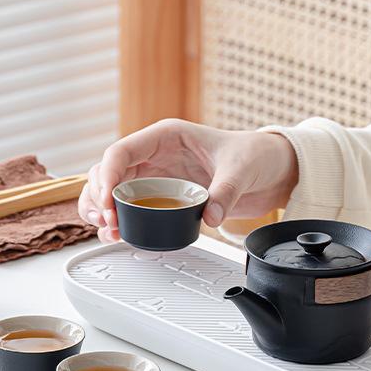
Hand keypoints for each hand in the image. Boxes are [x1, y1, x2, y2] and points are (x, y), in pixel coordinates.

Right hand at [78, 119, 298, 242]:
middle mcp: (154, 155)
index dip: (108, 176)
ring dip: (101, 209)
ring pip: (111, 190)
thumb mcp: (242, 168)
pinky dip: (117, 220)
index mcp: (166, 136)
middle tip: (110, 222)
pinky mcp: (161, 197)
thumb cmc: (253, 155)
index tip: (109, 202)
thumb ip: (226, 190)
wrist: (271, 169)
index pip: (121, 152)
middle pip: (108, 172)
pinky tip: (117, 234)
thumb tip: (209, 215)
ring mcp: (155, 177)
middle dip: (100, 197)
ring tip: (109, 230)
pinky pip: (128, 207)